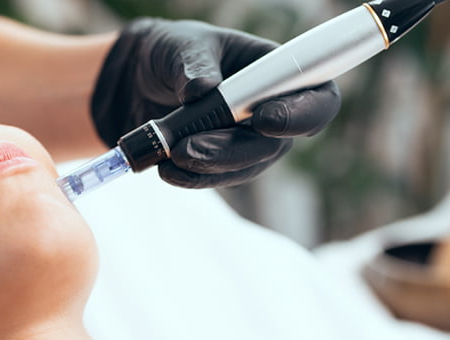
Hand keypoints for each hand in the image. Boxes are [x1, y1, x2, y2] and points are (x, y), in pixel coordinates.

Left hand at [90, 18, 341, 187]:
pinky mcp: (221, 162)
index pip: (318, 99)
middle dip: (232, 150)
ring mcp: (248, 141)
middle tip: (188, 147)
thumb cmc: (173, 52)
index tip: (263, 120)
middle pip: (276, 145)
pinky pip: (217, 178)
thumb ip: (194, 62)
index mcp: (279, 71)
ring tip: (171, 156)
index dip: (301, 115)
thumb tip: (202, 88)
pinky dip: (192, 177)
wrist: (138, 79)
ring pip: (245, 167)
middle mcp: (273, 110)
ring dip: (209, 167)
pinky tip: (167, 170)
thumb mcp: (181, 44)